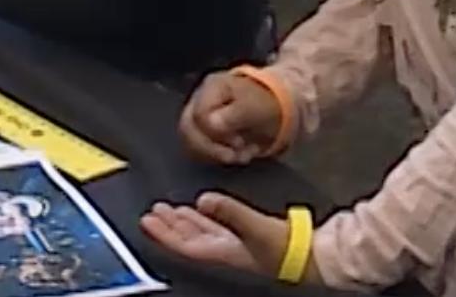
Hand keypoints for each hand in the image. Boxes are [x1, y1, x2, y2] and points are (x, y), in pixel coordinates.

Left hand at [142, 194, 291, 280]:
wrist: (308, 255)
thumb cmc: (285, 248)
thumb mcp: (255, 226)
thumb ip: (229, 211)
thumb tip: (203, 199)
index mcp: (221, 252)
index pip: (184, 245)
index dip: (164, 234)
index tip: (147, 220)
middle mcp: (223, 250)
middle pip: (187, 239)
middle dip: (168, 225)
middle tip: (152, 211)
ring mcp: (232, 244)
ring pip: (198, 233)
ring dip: (182, 221)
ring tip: (167, 209)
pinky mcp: (243, 237)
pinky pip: (213, 227)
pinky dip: (201, 218)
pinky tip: (198, 209)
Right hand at [177, 70, 285, 165]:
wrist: (275, 107)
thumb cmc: (265, 103)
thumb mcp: (255, 106)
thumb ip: (234, 114)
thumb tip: (212, 124)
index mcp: (211, 87)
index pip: (198, 114)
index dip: (215, 133)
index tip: (239, 142)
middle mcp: (199, 100)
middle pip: (188, 129)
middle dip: (211, 149)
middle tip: (235, 157)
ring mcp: (199, 116)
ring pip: (191, 142)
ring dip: (216, 155)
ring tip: (242, 157)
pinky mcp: (203, 132)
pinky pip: (199, 150)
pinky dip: (218, 158)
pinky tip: (239, 156)